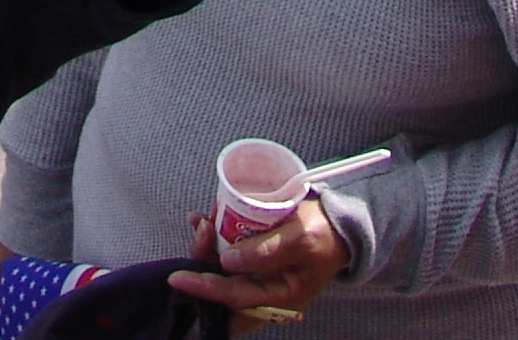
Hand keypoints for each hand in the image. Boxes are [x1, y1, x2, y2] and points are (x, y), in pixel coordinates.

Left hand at [170, 200, 347, 328]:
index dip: (204, 286)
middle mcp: (264, 291)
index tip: (177, 277)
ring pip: (222, 268)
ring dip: (207, 247)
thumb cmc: (324, 232)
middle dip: (203, 260)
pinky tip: (206, 219)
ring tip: (202, 220)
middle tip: (200, 228)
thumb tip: (228, 261)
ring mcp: (259, 275)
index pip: (233, 297)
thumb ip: (266, 252)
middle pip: (222, 284)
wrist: (340, 224)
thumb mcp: (300, 239)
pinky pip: (229, 254)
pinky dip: (216, 237)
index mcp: (278, 297)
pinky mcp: (256, 259)